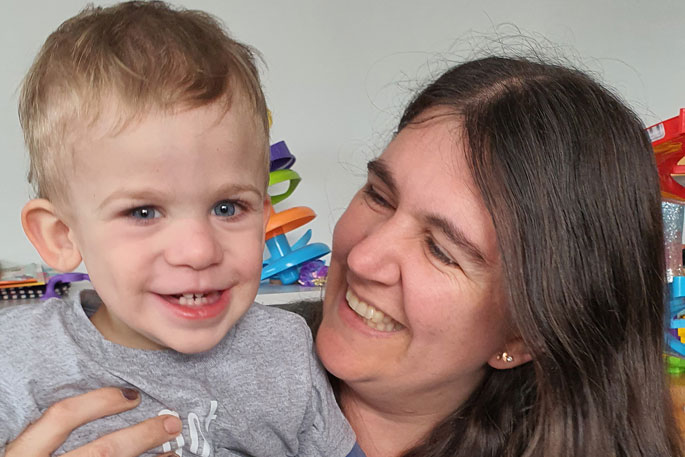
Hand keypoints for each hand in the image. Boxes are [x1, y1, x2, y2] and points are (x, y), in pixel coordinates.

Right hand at [5, 387, 181, 456]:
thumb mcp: (27, 455)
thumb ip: (51, 440)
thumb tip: (113, 408)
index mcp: (22, 456)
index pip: (61, 418)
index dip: (99, 402)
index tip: (132, 396)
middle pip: (103, 452)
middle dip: (143, 435)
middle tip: (172, 423)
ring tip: (173, 453)